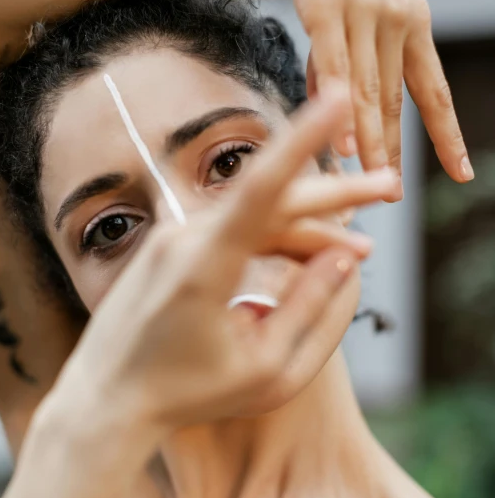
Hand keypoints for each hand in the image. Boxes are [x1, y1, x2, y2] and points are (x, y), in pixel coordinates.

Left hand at [51, 84, 396, 452]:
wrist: (107, 399)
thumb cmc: (187, 396)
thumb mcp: (266, 370)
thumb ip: (311, 312)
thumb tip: (345, 258)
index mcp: (203, 266)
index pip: (261, 187)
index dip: (304, 139)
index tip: (337, 98)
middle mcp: (184, 238)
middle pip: (274, 199)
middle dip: (337, 196)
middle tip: (390, 187)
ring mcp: (173, 238)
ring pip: (257, 217)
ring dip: (309, 229)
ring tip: (360, 248)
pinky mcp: (172, 245)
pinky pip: (233, 230)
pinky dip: (275, 240)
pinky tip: (310, 257)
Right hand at [255, 0, 471, 196]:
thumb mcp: (360, 5)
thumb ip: (352, 56)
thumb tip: (338, 106)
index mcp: (413, 23)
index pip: (433, 91)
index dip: (447, 134)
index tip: (462, 171)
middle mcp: (396, 20)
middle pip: (397, 101)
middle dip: (395, 152)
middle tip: (391, 195)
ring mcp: (362, 12)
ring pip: (369, 90)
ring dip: (371, 143)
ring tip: (370, 183)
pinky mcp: (325, 5)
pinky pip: (337, 67)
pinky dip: (340, 110)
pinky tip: (344, 145)